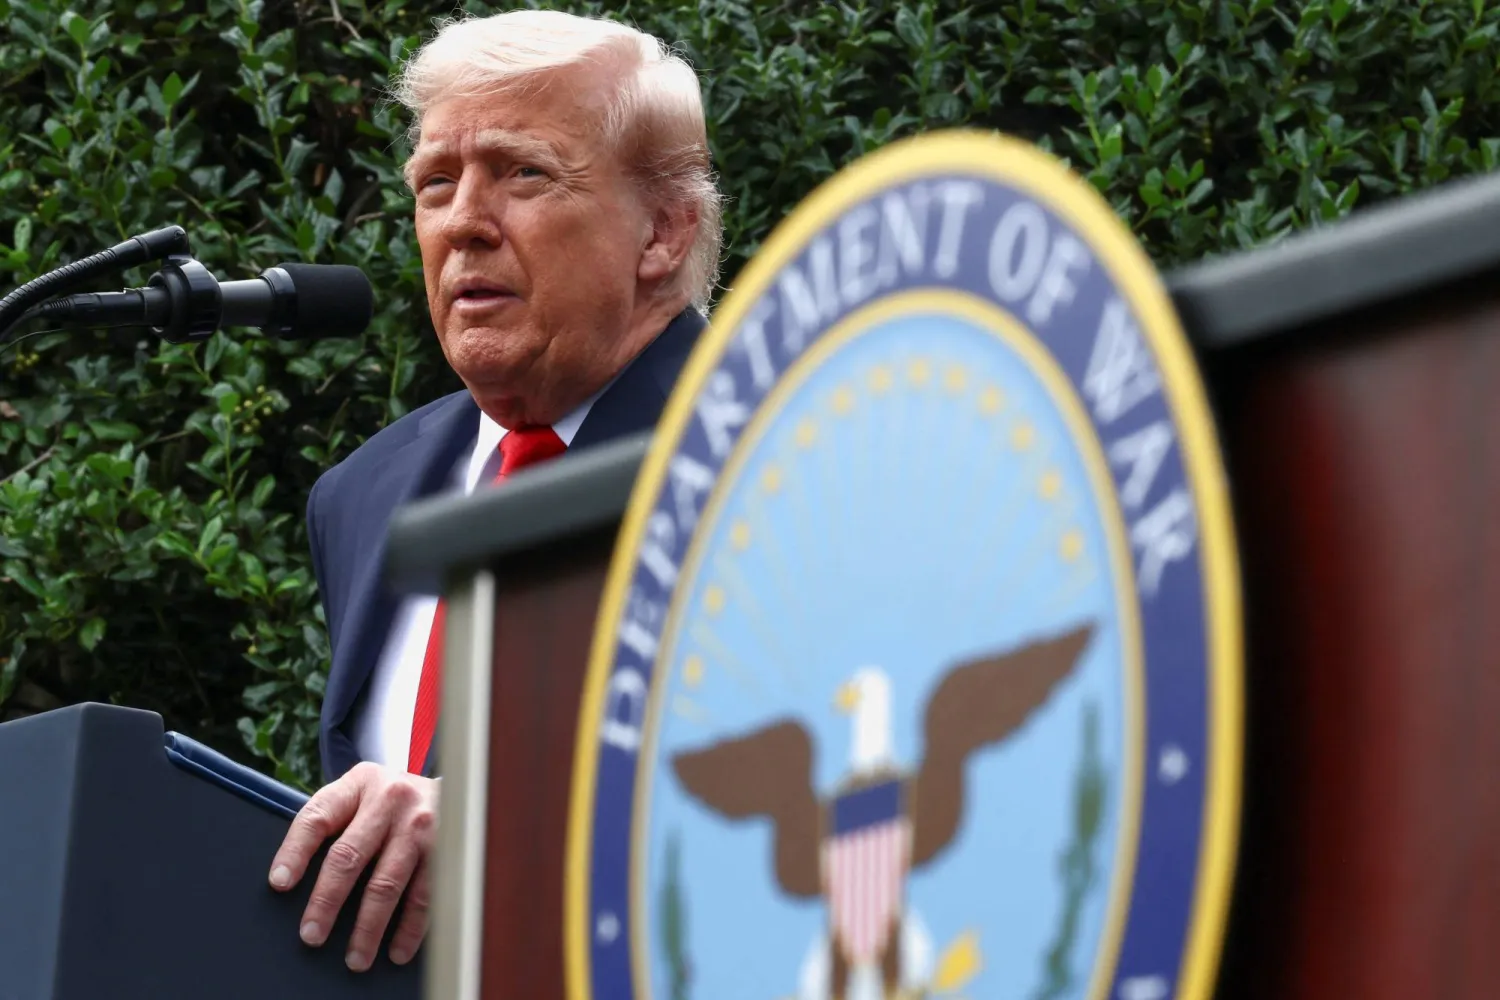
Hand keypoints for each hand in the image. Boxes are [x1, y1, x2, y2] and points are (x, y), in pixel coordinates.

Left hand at [268, 762, 438, 970]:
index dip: (295, 851)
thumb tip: (292, 878)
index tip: (279, 884)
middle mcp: (391, 800)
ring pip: (386, 883)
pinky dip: (410, 928)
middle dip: (327, 900)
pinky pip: (424, 895)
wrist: (457, 782)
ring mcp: (421, 825)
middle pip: (349, 855)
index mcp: (359, 784)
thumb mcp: (363, 792)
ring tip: (355, 958)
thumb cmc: (393, 800)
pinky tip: (397, 950)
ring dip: (369, 927)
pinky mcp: (446, 848)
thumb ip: (335, 821)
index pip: (318, 817)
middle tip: (312, 934)